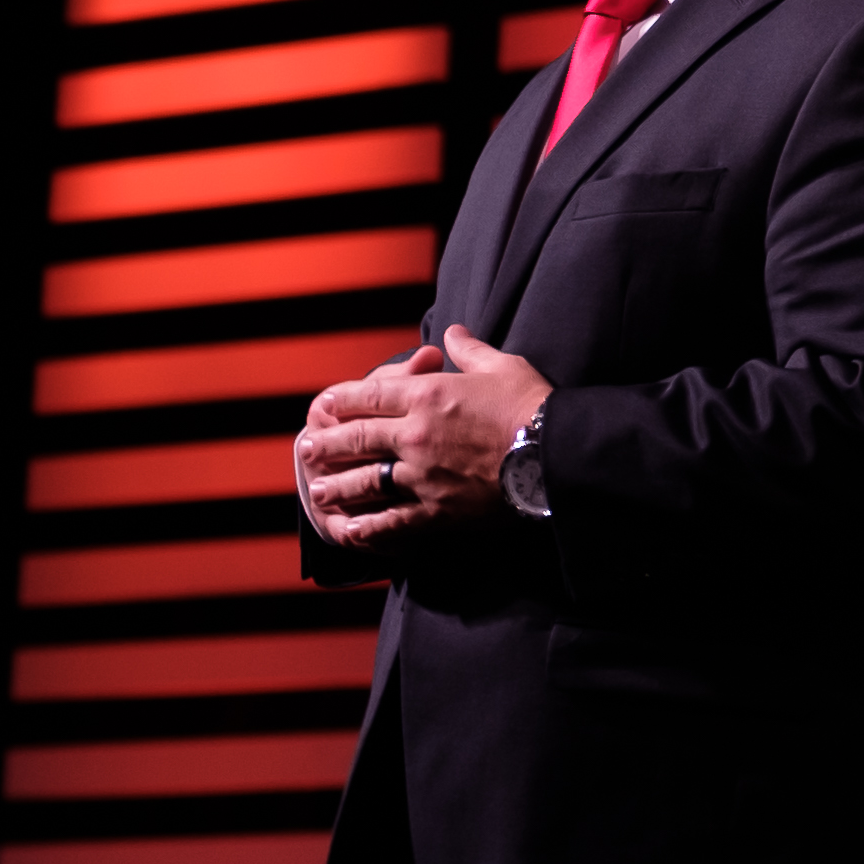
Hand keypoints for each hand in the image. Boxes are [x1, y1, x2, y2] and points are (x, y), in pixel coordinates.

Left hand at [297, 328, 553, 542]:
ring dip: (338, 486)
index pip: (370, 395)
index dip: (341, 400)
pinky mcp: (437, 509)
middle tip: (305, 449)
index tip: (323, 405)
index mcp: (428, 395)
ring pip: (365, 480)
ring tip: (318, 491)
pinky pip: (393, 520)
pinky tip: (350, 531)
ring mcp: (422, 474)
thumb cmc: (533, 405)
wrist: (558, 455)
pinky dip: (369, 527)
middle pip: (357, 438)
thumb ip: (470, 350)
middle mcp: (415, 434)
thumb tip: (454, 332)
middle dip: (327, 444)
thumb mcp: (501, 366)